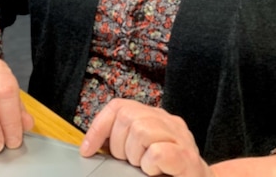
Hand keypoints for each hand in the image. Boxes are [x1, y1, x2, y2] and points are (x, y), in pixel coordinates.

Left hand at [79, 98, 213, 176]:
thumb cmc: (169, 173)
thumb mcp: (142, 153)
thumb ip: (124, 143)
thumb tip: (90, 145)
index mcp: (156, 119)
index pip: (120, 106)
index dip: (99, 126)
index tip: (88, 148)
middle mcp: (169, 122)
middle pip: (128, 116)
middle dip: (119, 145)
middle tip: (130, 163)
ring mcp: (180, 138)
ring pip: (141, 130)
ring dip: (135, 155)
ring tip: (144, 168)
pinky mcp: (187, 158)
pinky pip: (157, 152)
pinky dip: (149, 165)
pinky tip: (154, 172)